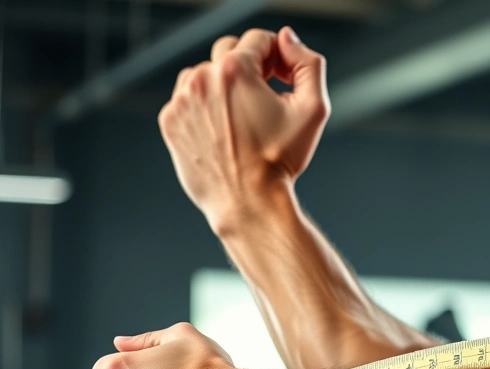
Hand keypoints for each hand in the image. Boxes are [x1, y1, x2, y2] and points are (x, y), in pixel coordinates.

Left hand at [158, 27, 330, 234]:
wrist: (248, 202)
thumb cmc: (280, 160)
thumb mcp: (314, 109)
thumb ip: (310, 64)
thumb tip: (289, 42)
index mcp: (235, 71)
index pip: (258, 39)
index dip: (278, 56)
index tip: (284, 79)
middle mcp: (202, 79)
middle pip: (230, 50)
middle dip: (251, 68)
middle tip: (267, 98)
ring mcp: (181, 100)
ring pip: (205, 73)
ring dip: (225, 85)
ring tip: (244, 117)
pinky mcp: (171, 121)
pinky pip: (188, 99)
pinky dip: (205, 107)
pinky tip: (225, 130)